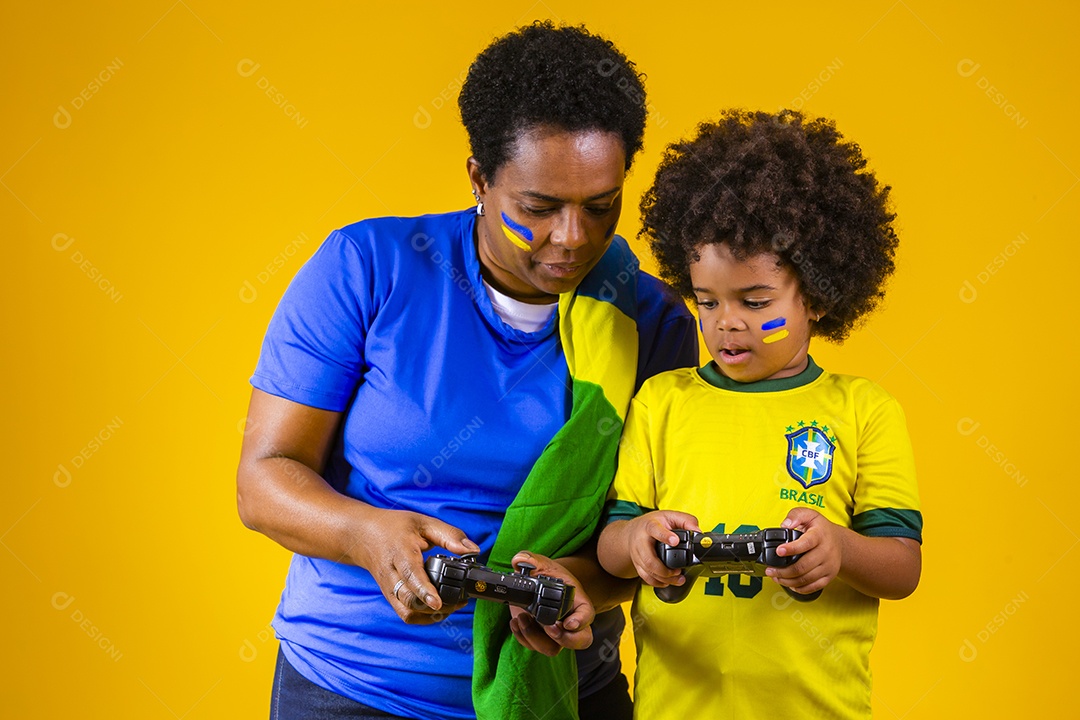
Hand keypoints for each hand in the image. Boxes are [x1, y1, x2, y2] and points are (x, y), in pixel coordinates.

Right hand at [349, 507, 477, 623]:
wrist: (363, 536)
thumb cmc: (395, 528)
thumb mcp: (423, 523)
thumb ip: (449, 536)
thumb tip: (473, 550)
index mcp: (399, 552)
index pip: (410, 574)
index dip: (424, 590)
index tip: (437, 602)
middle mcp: (391, 574)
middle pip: (409, 599)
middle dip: (436, 606)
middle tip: (460, 600)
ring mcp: (388, 589)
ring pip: (407, 612)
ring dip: (430, 614)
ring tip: (453, 605)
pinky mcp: (390, 597)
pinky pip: (406, 615)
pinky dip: (423, 617)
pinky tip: (439, 608)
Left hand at [506, 552, 593, 655]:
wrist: (539, 582)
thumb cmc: (548, 574)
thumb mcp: (542, 563)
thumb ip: (532, 560)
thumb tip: (520, 561)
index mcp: (578, 602)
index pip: (587, 615)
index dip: (581, 621)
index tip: (568, 623)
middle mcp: (570, 622)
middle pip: (579, 641)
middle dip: (563, 639)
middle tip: (549, 627)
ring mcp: (556, 633)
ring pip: (553, 648)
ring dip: (535, 638)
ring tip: (522, 618)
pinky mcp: (540, 637)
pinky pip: (534, 647)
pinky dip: (522, 637)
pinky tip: (516, 621)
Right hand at [626, 511, 700, 586]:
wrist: (631, 531)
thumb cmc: (652, 523)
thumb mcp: (670, 516)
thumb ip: (686, 521)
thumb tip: (698, 532)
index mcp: (649, 526)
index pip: (655, 530)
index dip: (664, 536)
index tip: (675, 541)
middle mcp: (641, 541)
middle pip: (649, 559)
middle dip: (664, 569)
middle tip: (678, 571)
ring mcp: (638, 554)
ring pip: (648, 571)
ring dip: (664, 578)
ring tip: (678, 578)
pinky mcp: (637, 564)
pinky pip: (645, 577)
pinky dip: (657, 582)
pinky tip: (667, 581)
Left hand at [766, 507, 842, 595]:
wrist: (840, 541)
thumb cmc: (820, 528)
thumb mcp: (809, 514)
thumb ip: (795, 515)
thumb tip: (785, 525)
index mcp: (820, 535)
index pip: (806, 543)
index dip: (791, 548)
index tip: (779, 551)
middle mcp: (826, 552)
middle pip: (803, 566)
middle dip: (783, 570)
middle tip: (770, 570)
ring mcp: (828, 566)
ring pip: (806, 579)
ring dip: (788, 581)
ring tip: (776, 577)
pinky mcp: (829, 576)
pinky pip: (813, 587)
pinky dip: (799, 588)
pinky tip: (789, 584)